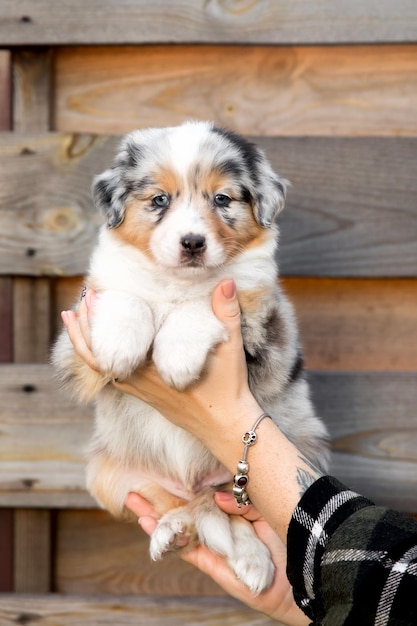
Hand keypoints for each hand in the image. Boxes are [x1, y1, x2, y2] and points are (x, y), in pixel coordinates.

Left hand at [62, 279, 262, 446]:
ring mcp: (141, 391)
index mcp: (156, 367)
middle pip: (99, 355)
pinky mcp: (145, 397)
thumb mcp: (230, 346)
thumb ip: (226, 311)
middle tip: (81, 301)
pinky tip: (100, 349)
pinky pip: (113, 378)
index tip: (94, 295)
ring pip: (101, 369)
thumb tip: (227, 282)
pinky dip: (99, 361)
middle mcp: (142, 381)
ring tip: (75, 320)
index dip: (100, 319)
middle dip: (86, 327)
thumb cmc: (228, 387)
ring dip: (87, 344)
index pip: (117, 342)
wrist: (226, 425)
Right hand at [126, 491, 308, 625]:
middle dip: (161, 498)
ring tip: (132, 500)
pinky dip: (166, 538)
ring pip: (180, 528)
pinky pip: (187, 550)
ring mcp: (217, 545)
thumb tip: (215, 494)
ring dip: (155, 516)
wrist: (309, 567)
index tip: (165, 470)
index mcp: (236, 510)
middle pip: (186, 510)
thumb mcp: (266, 507)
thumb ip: (240, 501)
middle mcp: (223, 526)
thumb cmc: (292, 533)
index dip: (184, 484)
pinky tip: (148, 524)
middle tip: (136, 483)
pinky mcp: (215, 565)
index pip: (204, 495)